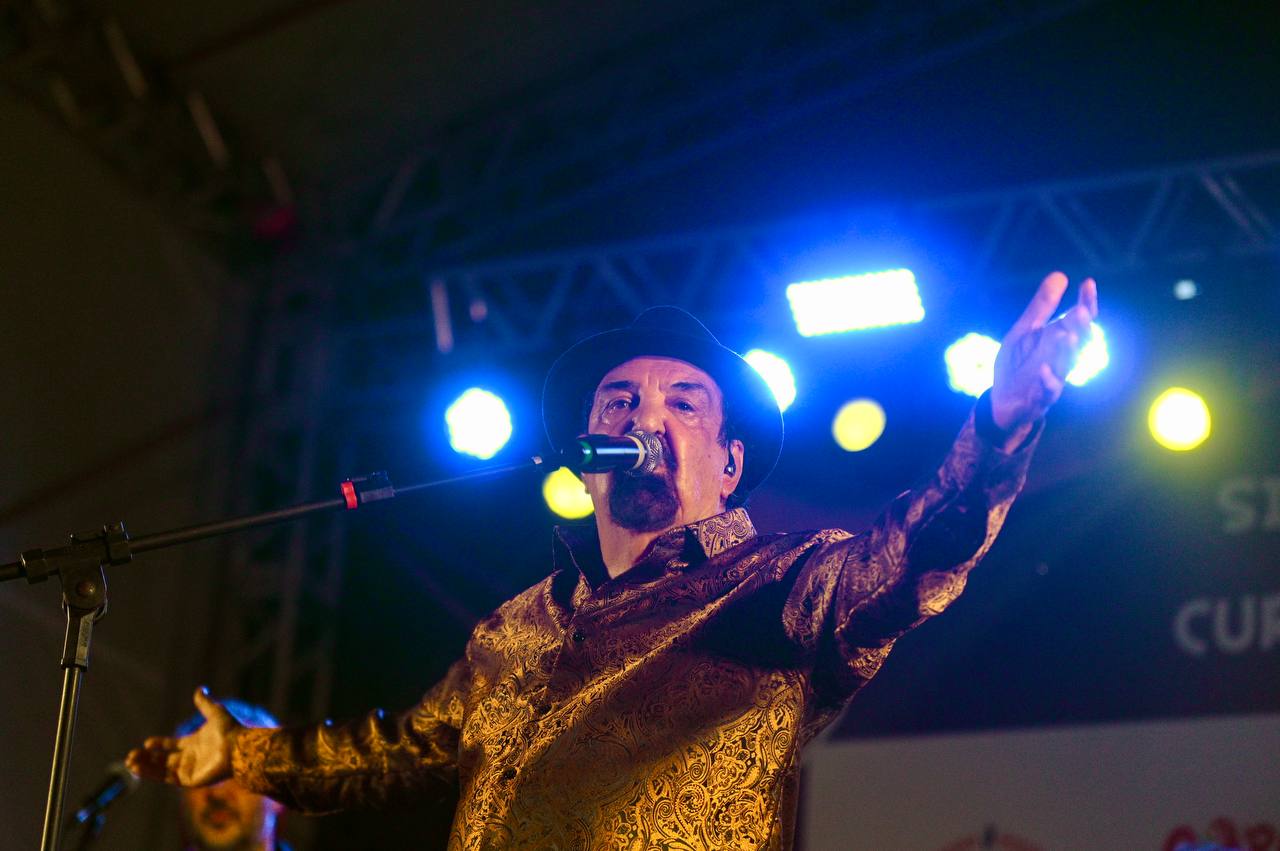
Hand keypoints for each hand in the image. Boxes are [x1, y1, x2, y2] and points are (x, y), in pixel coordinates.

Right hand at [125, 687, 239, 786]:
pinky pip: (167, 778)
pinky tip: (139, 768)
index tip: (147, 743)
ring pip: (161, 770)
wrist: (238, 747)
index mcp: (193, 743)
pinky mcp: (189, 780)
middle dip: (146, 759)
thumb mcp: (214, 712)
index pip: (171, 745)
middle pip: (162, 760)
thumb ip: (204, 703)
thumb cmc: (229, 730)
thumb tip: (200, 689)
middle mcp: (190, 758)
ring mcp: (189, 770)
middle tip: (130, 757)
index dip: (159, 745)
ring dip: (145, 767)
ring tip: (130, 762)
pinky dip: (152, 773)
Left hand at [991, 271, 1098, 437]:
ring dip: (1066, 353)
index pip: (1079, 320)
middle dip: (1079, 328)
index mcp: (1058, 340)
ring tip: (1066, 336)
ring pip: (1064, 366)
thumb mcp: (1024, 331)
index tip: (1088, 283)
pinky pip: (1046, 392)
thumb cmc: (1017, 363)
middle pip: (1076, 342)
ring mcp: (1052, 380)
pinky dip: (1046, 383)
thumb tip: (1060, 275)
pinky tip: (1043, 371)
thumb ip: (1041, 307)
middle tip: (1081, 312)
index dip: (1086, 302)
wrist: (1002, 400)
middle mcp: (1061, 358)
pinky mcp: (1039, 399)